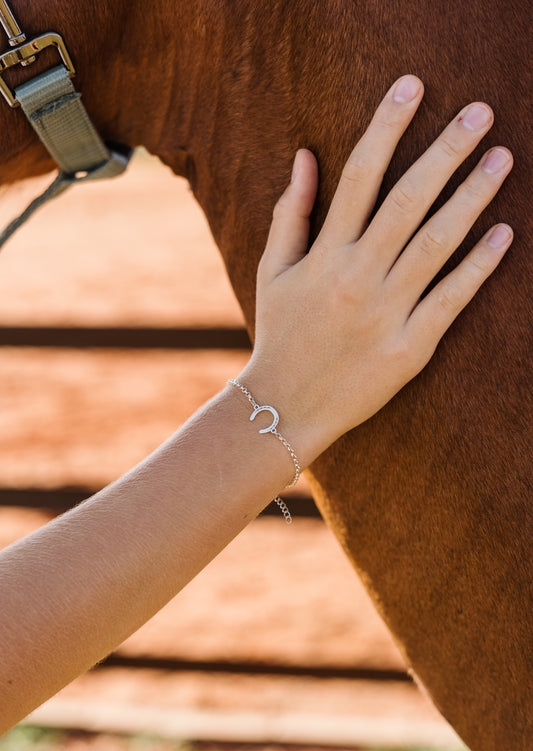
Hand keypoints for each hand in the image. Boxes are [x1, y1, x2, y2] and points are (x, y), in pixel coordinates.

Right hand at [237, 75, 512, 466]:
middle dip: (445, 151)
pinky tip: (504, 234)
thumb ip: (290, 213)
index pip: (359, 177)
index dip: (386, 126)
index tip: (412, 86)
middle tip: (481, 113)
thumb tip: (307, 156)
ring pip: (436, 245)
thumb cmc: (280, 333)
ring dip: (471, 199)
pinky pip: (451, 300)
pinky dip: (479, 267)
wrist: (287, 406)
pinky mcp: (410, 348)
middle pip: (407, 202)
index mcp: (323, 256)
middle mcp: (356, 278)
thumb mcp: (272, 271)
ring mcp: (386, 314)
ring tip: (502, 160)